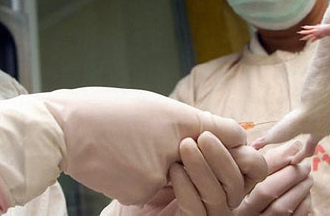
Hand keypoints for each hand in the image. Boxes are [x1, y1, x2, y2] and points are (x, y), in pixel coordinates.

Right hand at [38, 87, 246, 204]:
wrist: (65, 128)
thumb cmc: (106, 109)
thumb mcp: (152, 105)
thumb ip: (188, 120)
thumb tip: (216, 133)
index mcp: (182, 118)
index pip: (231, 134)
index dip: (231, 141)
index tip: (228, 142)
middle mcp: (179, 146)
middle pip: (211, 163)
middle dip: (204, 162)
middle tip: (175, 151)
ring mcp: (161, 173)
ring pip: (179, 179)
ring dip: (167, 170)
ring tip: (134, 148)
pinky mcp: (143, 192)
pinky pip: (154, 190)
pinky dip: (142, 180)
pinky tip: (120, 162)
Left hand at [113, 132, 267, 214]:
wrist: (80, 143)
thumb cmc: (122, 126)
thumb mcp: (169, 122)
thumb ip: (206, 129)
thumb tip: (241, 133)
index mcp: (205, 159)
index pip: (249, 167)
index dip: (248, 158)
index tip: (234, 138)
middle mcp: (202, 184)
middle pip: (241, 183)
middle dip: (227, 161)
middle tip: (202, 139)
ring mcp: (189, 203)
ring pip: (223, 199)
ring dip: (207, 172)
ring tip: (184, 148)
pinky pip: (198, 212)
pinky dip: (190, 191)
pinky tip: (172, 172)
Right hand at [235, 142, 312, 215]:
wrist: (259, 213)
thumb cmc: (254, 191)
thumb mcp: (254, 174)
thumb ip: (269, 160)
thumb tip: (294, 146)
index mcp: (233, 191)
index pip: (253, 173)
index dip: (276, 160)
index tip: (293, 150)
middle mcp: (243, 210)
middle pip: (267, 191)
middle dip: (290, 175)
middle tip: (305, 165)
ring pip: (281, 207)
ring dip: (300, 189)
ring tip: (308, 177)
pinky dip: (303, 204)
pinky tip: (306, 194)